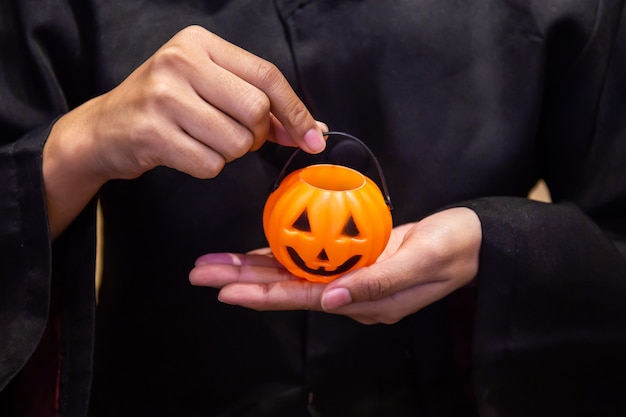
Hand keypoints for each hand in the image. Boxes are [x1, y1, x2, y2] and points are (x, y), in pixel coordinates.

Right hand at [43, 25, 325, 237]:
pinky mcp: (152, 132)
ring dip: (229, 153)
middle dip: (256, 134)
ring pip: (236, 142)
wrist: (104, 129)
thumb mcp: (209, 89)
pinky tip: (185, 152)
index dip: (295, 111)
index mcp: (200, 43)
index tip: (314, 138)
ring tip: (203, 140)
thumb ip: (259, 103)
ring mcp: (163, 96)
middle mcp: (180, 61)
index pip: (267, 75)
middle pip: (256, 109)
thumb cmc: (166, 107)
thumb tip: (313, 129)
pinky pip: (211, 164)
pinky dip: (207, 166)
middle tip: (236, 136)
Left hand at [189, 207, 481, 323]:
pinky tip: (257, 249)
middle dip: (242, 280)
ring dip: (253, 267)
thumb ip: (378, 282)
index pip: (302, 298)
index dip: (263, 293)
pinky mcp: (353, 257)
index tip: (225, 289)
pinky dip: (281, 251)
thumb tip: (330, 301)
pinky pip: (309, 256)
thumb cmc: (454, 249)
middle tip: (201, 273)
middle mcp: (348, 294)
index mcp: (363, 301)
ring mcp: (349, 276)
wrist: (473, 241)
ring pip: (291, 272)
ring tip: (216, 263)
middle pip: (286, 287)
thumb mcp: (421, 262)